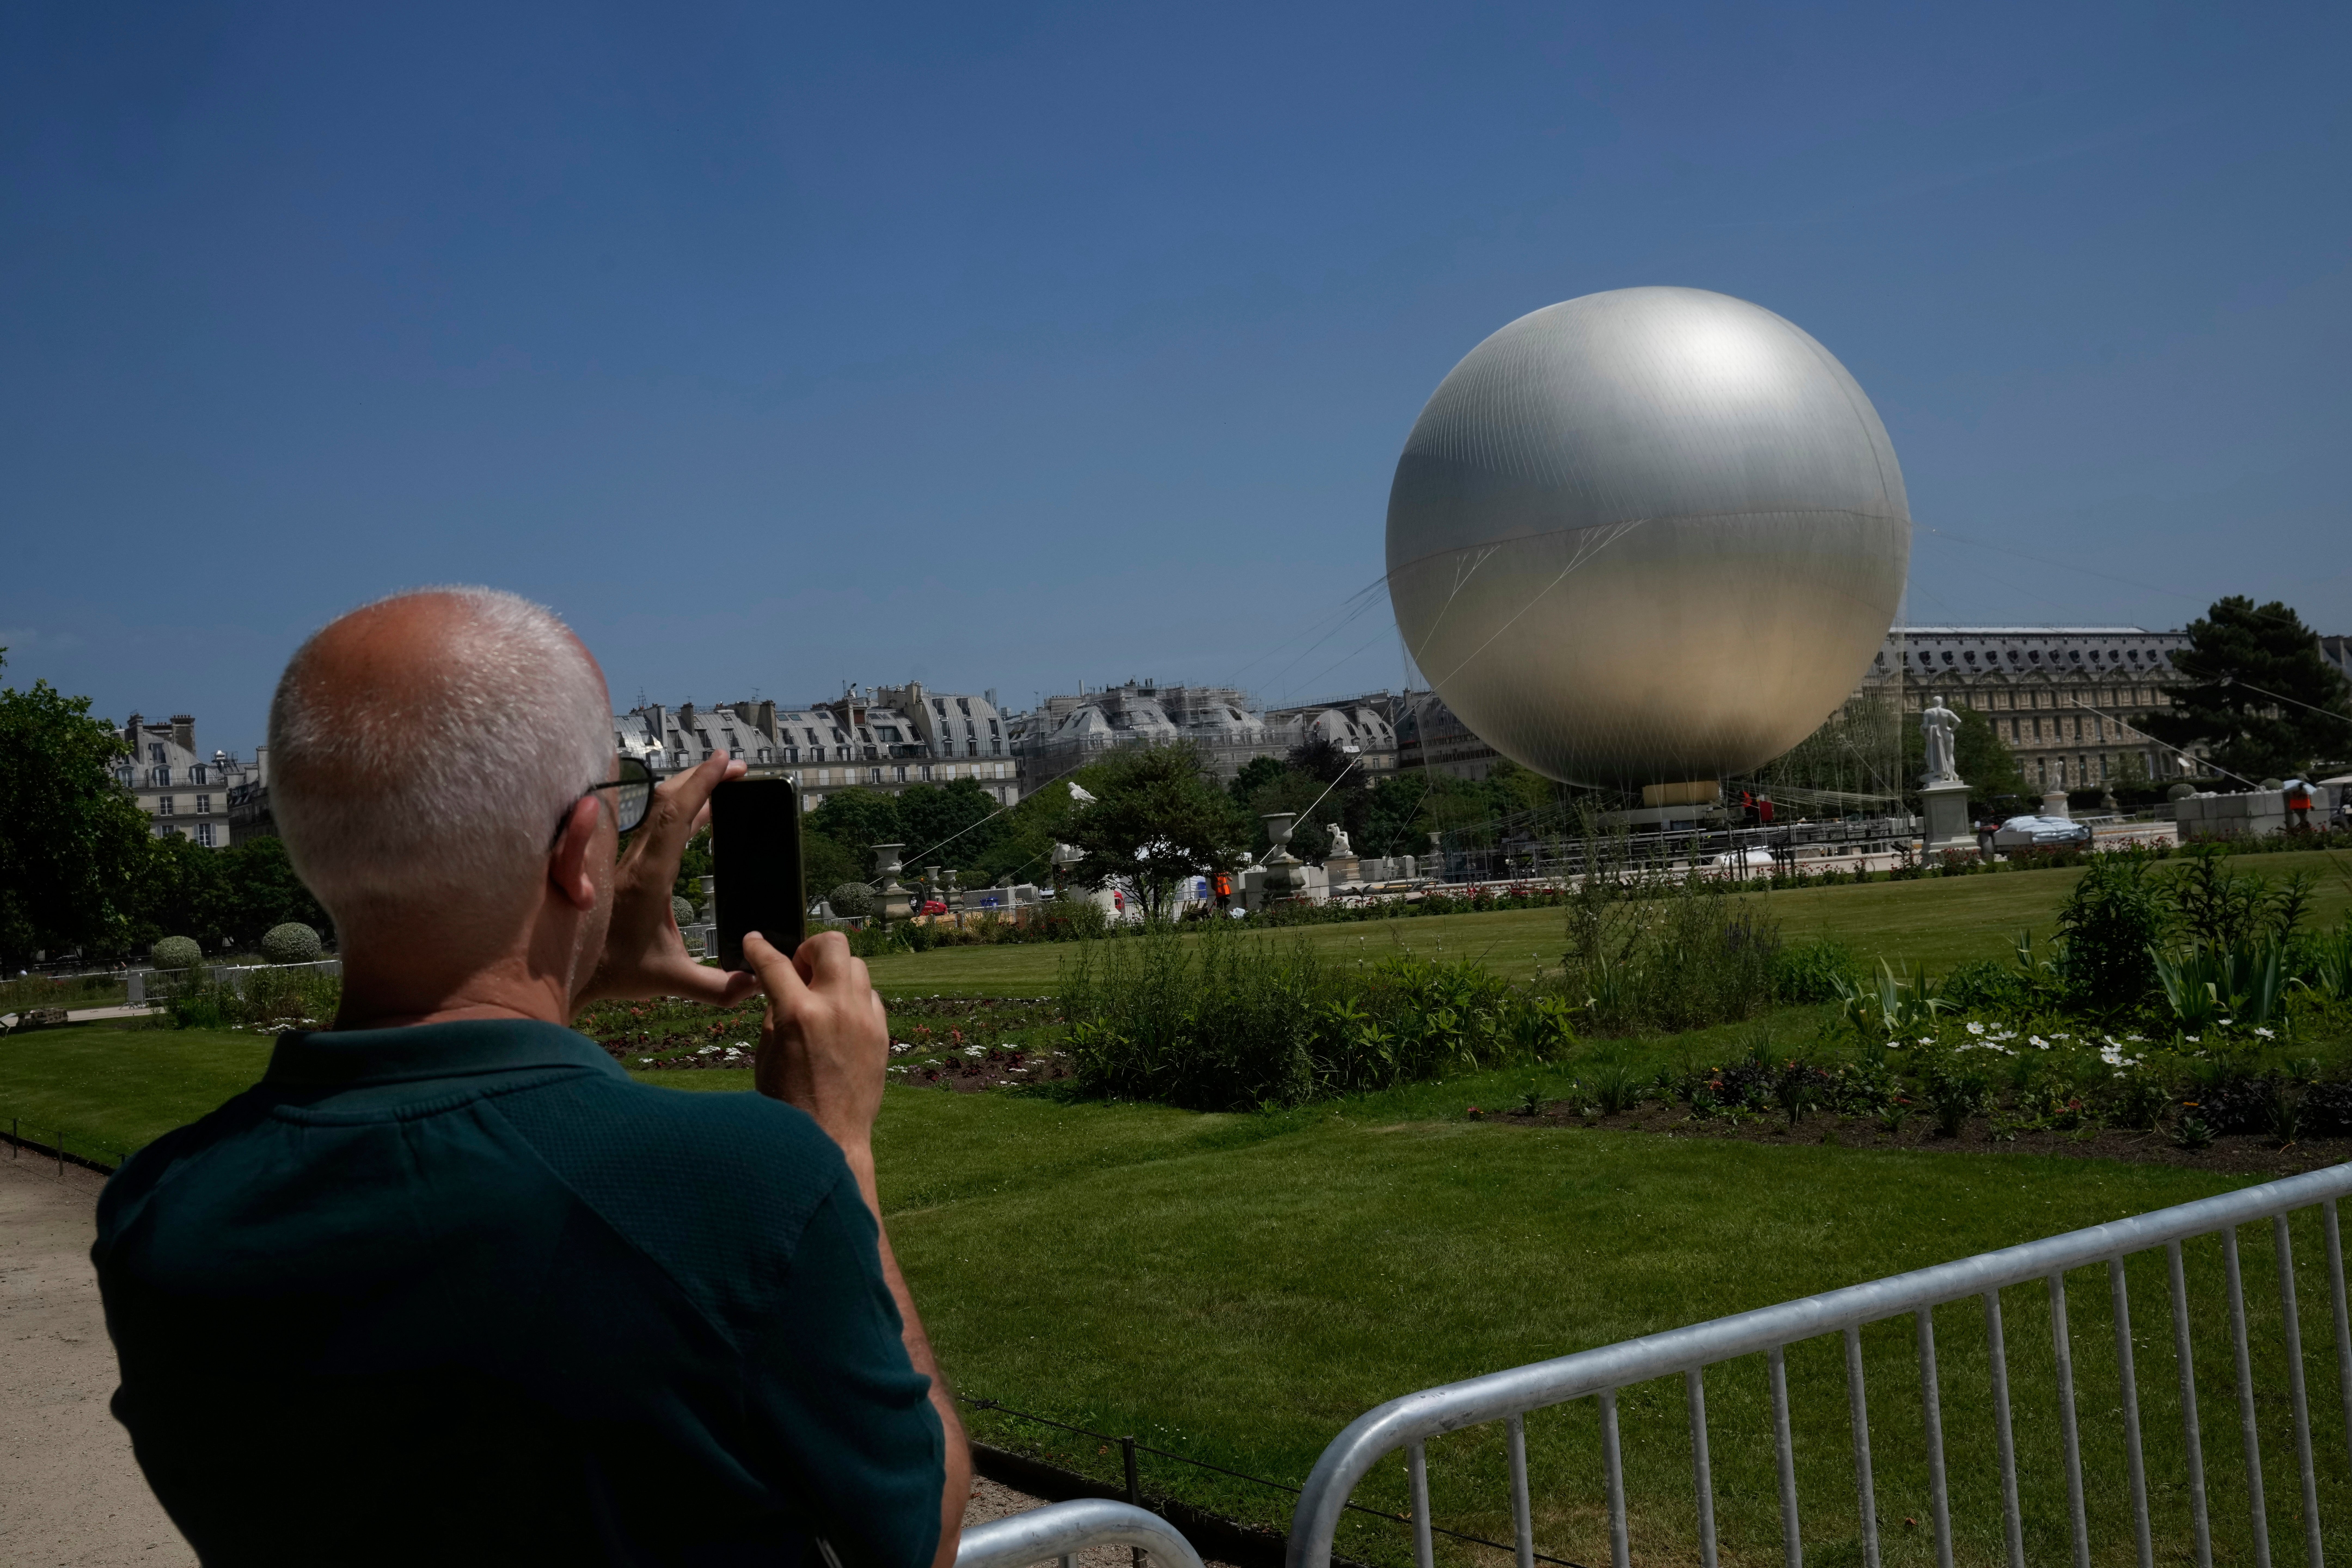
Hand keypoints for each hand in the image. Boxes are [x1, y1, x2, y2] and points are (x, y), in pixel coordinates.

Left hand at [576, 754, 760, 1010]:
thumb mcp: (670, 980)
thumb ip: (715, 988)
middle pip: (665, 801)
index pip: (675, 816)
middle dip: (700, 778)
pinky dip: (677, 811)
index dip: (701, 784)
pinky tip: (698, 815)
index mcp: (649, 878)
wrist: (559, 972)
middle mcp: (634, 861)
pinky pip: (651, 825)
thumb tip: (755, 985)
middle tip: (733, 766)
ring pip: (655, 810)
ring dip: (687, 790)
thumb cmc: (613, 973)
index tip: (724, 762)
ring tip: (720, 784)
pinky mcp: (620, 865)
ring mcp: (624, 860)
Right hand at [742, 930, 887, 1158]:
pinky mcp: (882, 1034)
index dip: (758, 947)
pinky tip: (839, 1018)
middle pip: (832, 944)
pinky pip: (870, 996)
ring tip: (820, 996)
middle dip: (810, 949)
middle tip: (799, 971)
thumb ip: (775, 1012)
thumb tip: (781, 984)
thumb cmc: (788, 1103)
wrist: (830, 1139)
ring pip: (856, 966)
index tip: (754, 941)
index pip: (774, 963)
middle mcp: (837, 1009)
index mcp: (798, 1014)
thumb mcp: (767, 1054)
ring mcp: (865, 1019)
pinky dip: (853, 998)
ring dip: (834, 972)